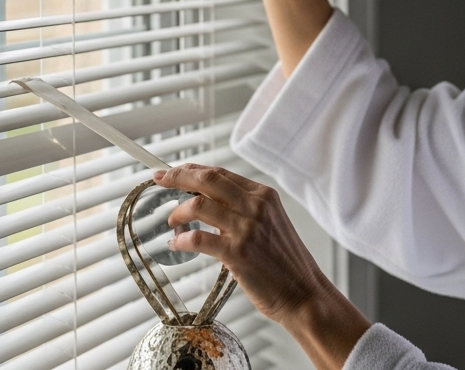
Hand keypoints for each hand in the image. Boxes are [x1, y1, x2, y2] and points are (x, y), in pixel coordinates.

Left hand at [154, 164, 369, 369]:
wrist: (304, 295)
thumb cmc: (285, 264)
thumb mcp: (269, 224)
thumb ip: (243, 210)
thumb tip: (205, 203)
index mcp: (264, 196)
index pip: (221, 173)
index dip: (192, 170)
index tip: (171, 171)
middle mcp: (256, 207)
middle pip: (207, 180)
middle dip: (177, 177)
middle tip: (159, 179)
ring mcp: (247, 229)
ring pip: (198, 206)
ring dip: (177, 213)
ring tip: (171, 222)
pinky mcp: (238, 253)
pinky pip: (198, 239)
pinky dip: (181, 240)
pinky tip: (176, 245)